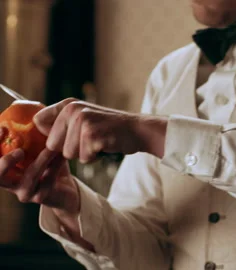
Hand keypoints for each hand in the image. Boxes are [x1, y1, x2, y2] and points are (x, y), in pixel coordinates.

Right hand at [0, 129, 79, 215]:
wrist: (66, 189)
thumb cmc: (49, 165)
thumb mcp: (39, 147)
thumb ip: (32, 133)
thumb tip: (30, 108)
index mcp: (5, 170)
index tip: (2, 129)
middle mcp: (9, 183)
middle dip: (5, 161)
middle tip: (20, 150)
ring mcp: (24, 192)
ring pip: (29, 176)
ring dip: (42, 159)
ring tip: (53, 147)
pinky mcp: (40, 197)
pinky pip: (48, 178)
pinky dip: (56, 164)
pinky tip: (63, 155)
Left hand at [33, 98, 167, 162]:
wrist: (138, 130)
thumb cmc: (110, 129)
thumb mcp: (84, 118)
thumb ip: (62, 122)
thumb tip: (37, 130)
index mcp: (68, 104)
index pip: (39, 122)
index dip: (49, 137)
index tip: (63, 140)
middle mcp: (73, 109)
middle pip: (53, 144)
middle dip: (69, 149)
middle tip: (89, 141)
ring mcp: (83, 121)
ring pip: (68, 153)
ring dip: (84, 154)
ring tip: (98, 142)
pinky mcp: (93, 135)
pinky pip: (83, 158)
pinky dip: (94, 157)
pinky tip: (104, 146)